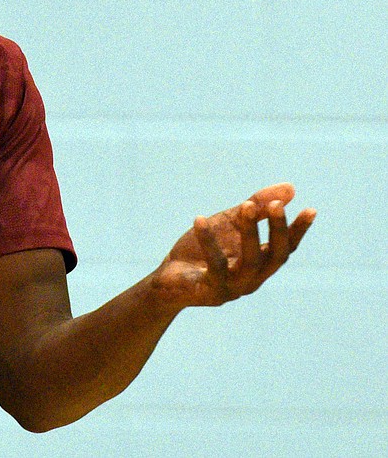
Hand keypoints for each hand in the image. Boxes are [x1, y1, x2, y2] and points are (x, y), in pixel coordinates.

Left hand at [152, 183, 315, 307]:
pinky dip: (208, 240)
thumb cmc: (202, 252)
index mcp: (260, 264)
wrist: (167, 278)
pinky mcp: (210, 290)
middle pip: (275, 256)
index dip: (298, 231)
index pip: (285, 248)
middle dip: (277, 230)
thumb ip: (256, 207)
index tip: (310, 210)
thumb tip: (291, 188)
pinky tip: (200, 219)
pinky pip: (214, 264)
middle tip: (276, 205)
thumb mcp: (229, 224)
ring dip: (250, 232)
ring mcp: (234, 287)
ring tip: (247, 205)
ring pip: (250, 261)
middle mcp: (253, 279)